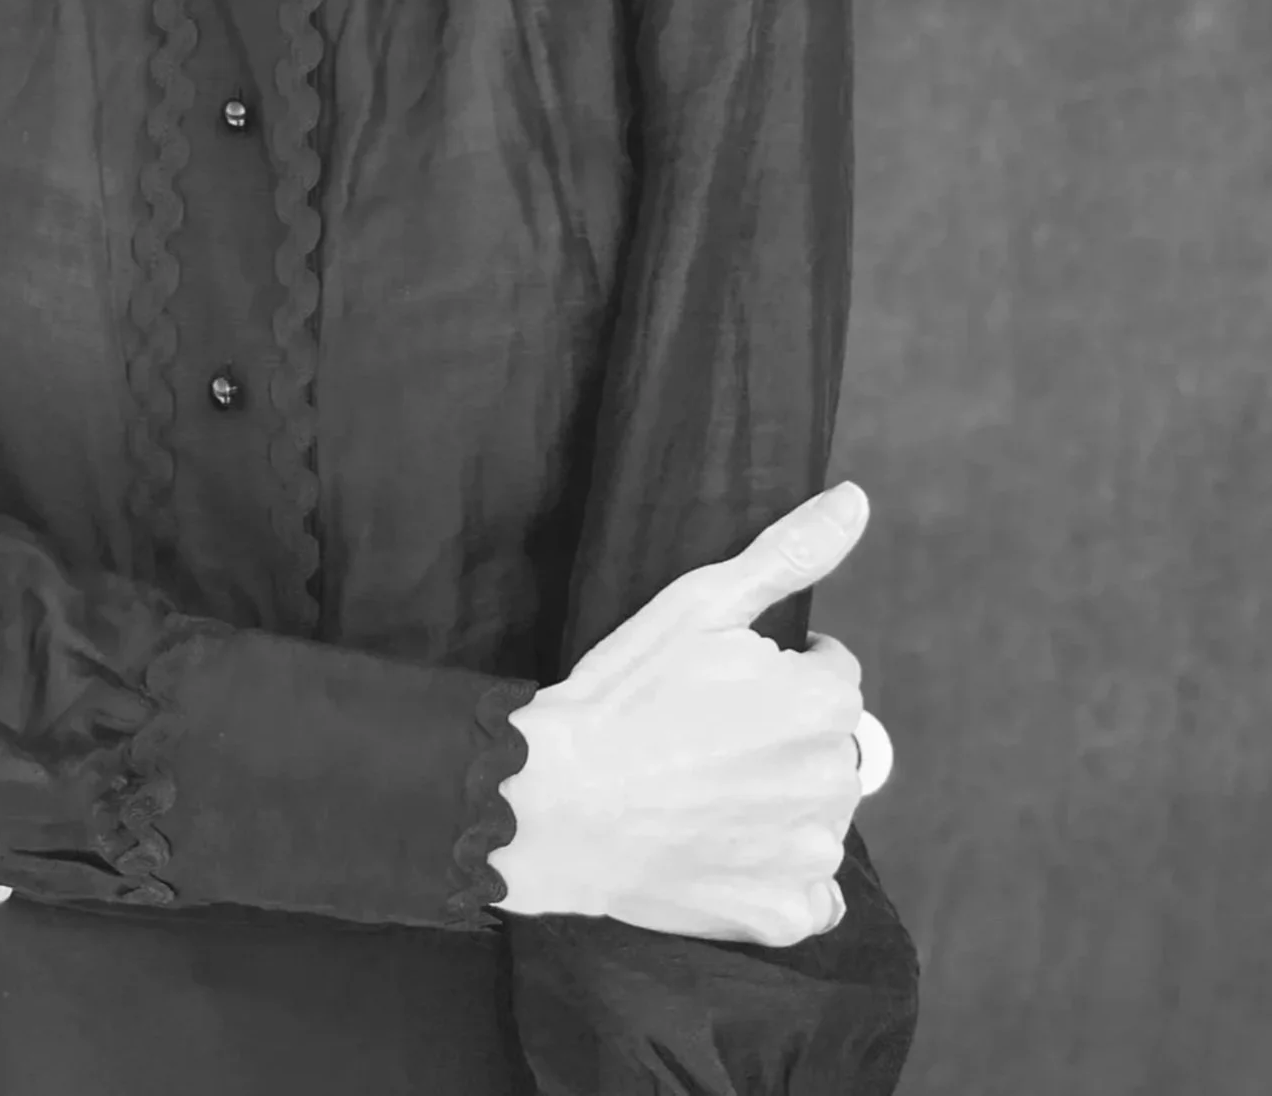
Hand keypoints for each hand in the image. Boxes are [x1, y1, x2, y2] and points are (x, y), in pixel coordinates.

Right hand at [489, 481, 886, 945]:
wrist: (558, 800)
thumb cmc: (626, 694)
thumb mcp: (701, 603)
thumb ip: (789, 553)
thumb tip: (856, 500)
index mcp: (822, 703)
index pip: (831, 677)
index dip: (775, 673)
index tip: (720, 687)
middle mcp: (834, 782)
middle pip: (829, 747)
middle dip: (783, 737)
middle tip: (706, 738)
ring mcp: (812, 857)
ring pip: (820, 817)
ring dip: (781, 805)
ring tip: (706, 793)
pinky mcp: (784, 915)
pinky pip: (810, 895)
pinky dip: (776, 876)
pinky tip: (721, 848)